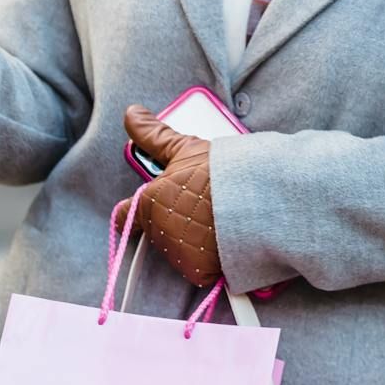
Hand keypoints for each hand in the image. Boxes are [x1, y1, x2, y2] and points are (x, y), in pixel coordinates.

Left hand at [123, 105, 220, 287]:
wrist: (257, 196)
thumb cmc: (220, 170)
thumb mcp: (186, 147)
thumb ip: (154, 135)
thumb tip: (130, 112)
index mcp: (149, 202)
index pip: (127, 215)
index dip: (138, 210)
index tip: (157, 205)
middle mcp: (158, 233)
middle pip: (158, 232)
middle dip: (175, 221)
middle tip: (201, 206)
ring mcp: (177, 255)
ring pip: (179, 250)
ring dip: (193, 240)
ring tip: (219, 222)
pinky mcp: (198, 272)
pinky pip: (199, 269)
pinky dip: (210, 260)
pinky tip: (225, 243)